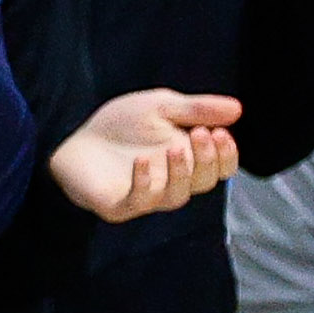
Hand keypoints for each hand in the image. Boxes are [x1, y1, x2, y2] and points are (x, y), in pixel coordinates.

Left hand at [49, 86, 244, 222]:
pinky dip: (144, 182)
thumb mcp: (161, 107)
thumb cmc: (121, 125)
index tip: (220, 132)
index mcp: (189, 161)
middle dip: (207, 160)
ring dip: (181, 173)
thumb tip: (238, 109)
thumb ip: (196, 109)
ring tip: (175, 148)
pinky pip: (139, 202)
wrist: (74, 138)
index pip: (221, 169)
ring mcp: (146, 197)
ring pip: (177, 197)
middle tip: (199, 134)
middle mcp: (172, 183)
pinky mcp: (118, 205)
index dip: (227, 155)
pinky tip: (142, 160)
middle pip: (203, 182)